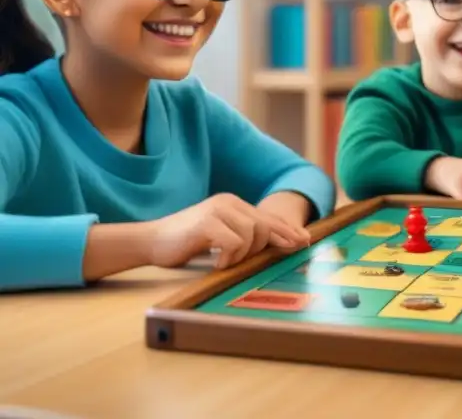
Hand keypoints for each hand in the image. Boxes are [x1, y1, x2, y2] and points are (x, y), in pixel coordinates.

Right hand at [145, 193, 310, 269]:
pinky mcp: (207, 223)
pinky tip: (217, 263)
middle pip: (264, 225)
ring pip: (252, 234)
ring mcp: (218, 210)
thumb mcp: (220, 236)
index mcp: (234, 204)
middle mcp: (229, 202)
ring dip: (242, 255)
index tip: (304, 241)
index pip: (268, 217)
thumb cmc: (186, 243)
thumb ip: (243, 236)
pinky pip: (233, 242)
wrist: (151, 241)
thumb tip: (273, 246)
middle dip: (264, 246)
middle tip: (246, 261)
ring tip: (225, 262)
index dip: (287, 231)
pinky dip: (228, 257)